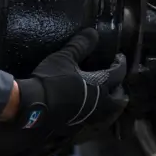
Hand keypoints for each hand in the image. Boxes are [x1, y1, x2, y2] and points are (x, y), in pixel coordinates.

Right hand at [10, 28, 127, 133]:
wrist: (34, 104)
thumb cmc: (52, 79)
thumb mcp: (65, 58)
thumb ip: (81, 45)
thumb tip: (93, 32)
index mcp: (100, 84)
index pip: (118, 73)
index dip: (120, 64)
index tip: (118, 58)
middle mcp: (100, 102)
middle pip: (119, 98)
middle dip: (120, 89)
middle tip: (116, 82)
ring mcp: (89, 115)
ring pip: (108, 111)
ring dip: (109, 103)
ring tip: (104, 96)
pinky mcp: (78, 123)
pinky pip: (94, 118)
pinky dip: (96, 112)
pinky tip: (87, 107)